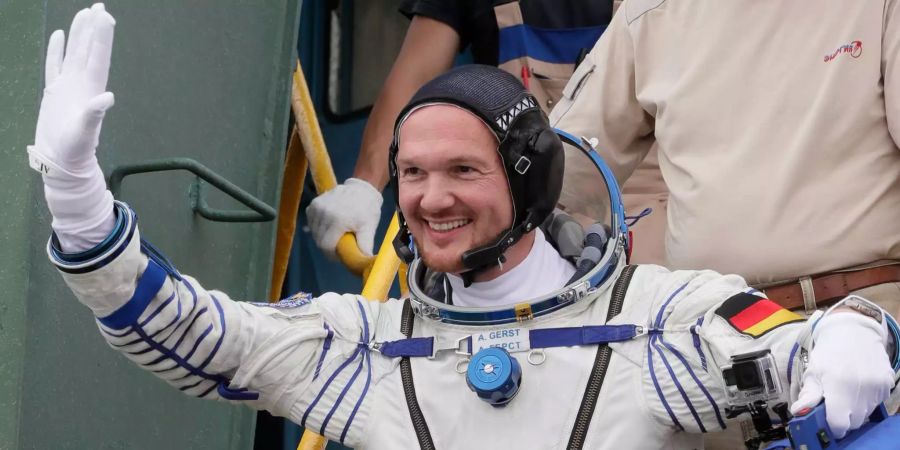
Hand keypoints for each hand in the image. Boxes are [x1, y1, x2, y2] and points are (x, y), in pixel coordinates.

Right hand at [30, 3, 116, 251]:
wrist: (62, 162)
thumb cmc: (75, 150)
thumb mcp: (85, 132)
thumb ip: (95, 114)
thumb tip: (107, 97)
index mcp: (91, 90)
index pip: (98, 57)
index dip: (102, 37)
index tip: (105, 16)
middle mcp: (82, 84)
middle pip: (89, 50)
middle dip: (94, 28)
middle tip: (99, 6)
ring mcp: (68, 86)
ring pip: (74, 53)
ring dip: (80, 34)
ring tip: (85, 13)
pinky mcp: (55, 92)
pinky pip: (56, 65)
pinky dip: (58, 50)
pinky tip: (60, 36)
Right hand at [306, 178, 382, 258]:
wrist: (362, 190)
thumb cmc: (367, 210)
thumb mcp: (369, 228)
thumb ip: (365, 245)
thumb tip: (365, 260)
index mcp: (338, 220)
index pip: (325, 245)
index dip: (331, 254)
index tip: (339, 255)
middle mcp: (324, 212)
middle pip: (319, 240)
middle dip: (328, 246)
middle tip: (339, 245)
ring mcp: (317, 207)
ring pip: (314, 232)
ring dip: (323, 236)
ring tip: (335, 234)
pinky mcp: (314, 204)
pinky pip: (311, 222)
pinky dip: (318, 227)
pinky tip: (329, 226)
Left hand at [791, 312, 894, 437]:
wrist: (854, 331)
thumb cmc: (829, 353)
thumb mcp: (813, 372)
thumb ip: (808, 395)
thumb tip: (798, 412)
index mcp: (839, 387)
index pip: (839, 424)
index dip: (832, 426)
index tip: (826, 420)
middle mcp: (862, 390)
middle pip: (854, 422)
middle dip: (843, 417)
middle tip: (834, 402)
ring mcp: (878, 388)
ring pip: (866, 413)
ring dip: (855, 408)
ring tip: (846, 390)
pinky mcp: (887, 385)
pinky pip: (876, 403)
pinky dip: (866, 400)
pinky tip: (858, 385)